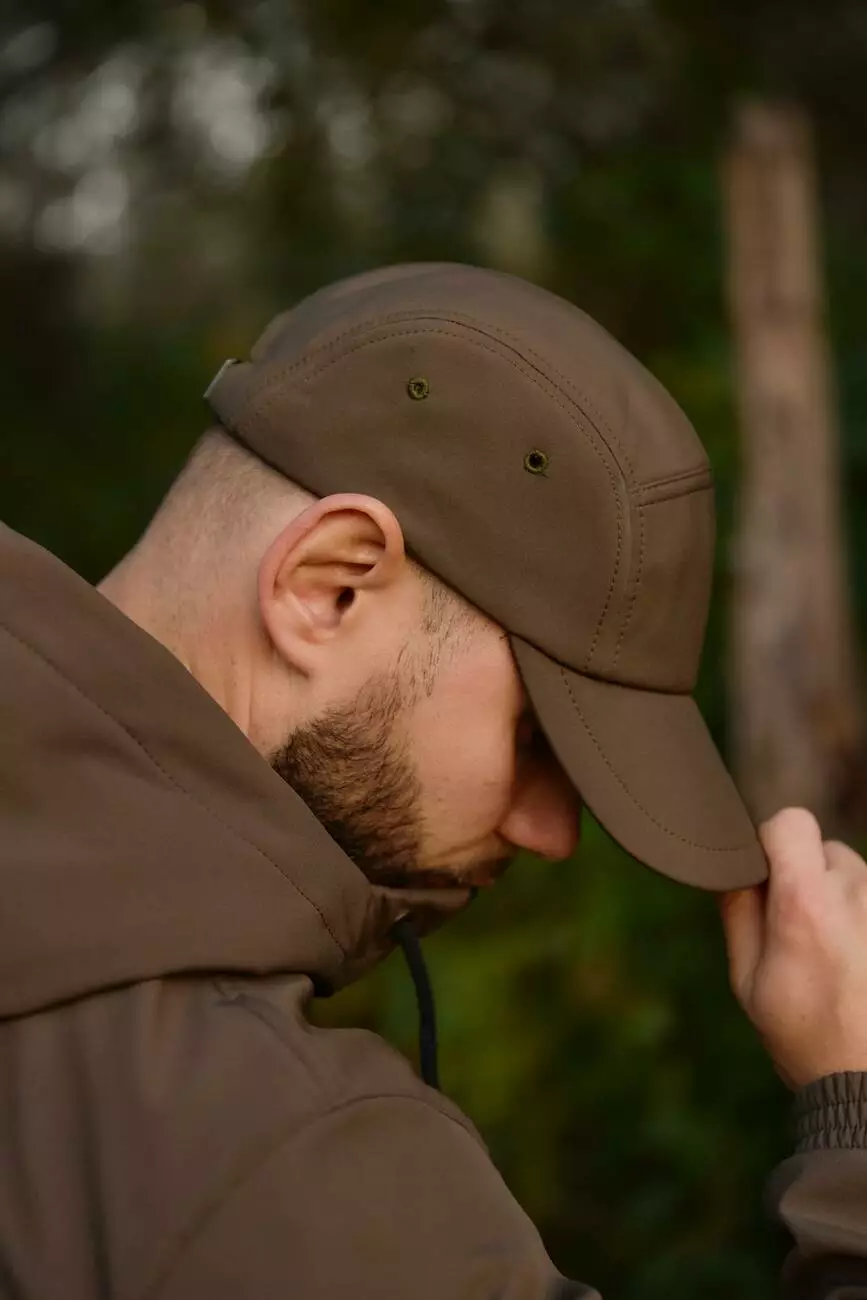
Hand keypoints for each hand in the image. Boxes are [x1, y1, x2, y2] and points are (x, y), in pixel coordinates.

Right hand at [719, 806, 866, 1089]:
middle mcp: (856, 894)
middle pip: (825, 849)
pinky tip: (856, 962)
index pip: (791, 822)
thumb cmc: (804, 1035)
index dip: (772, 841)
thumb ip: (738, 912)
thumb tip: (735, 867)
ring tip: (835, 955)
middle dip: (807, 877)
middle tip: (798, 931)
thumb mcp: (746, 979)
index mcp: (806, 903)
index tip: (765, 875)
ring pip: (855, 876)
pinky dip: (861, 920)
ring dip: (840, 899)